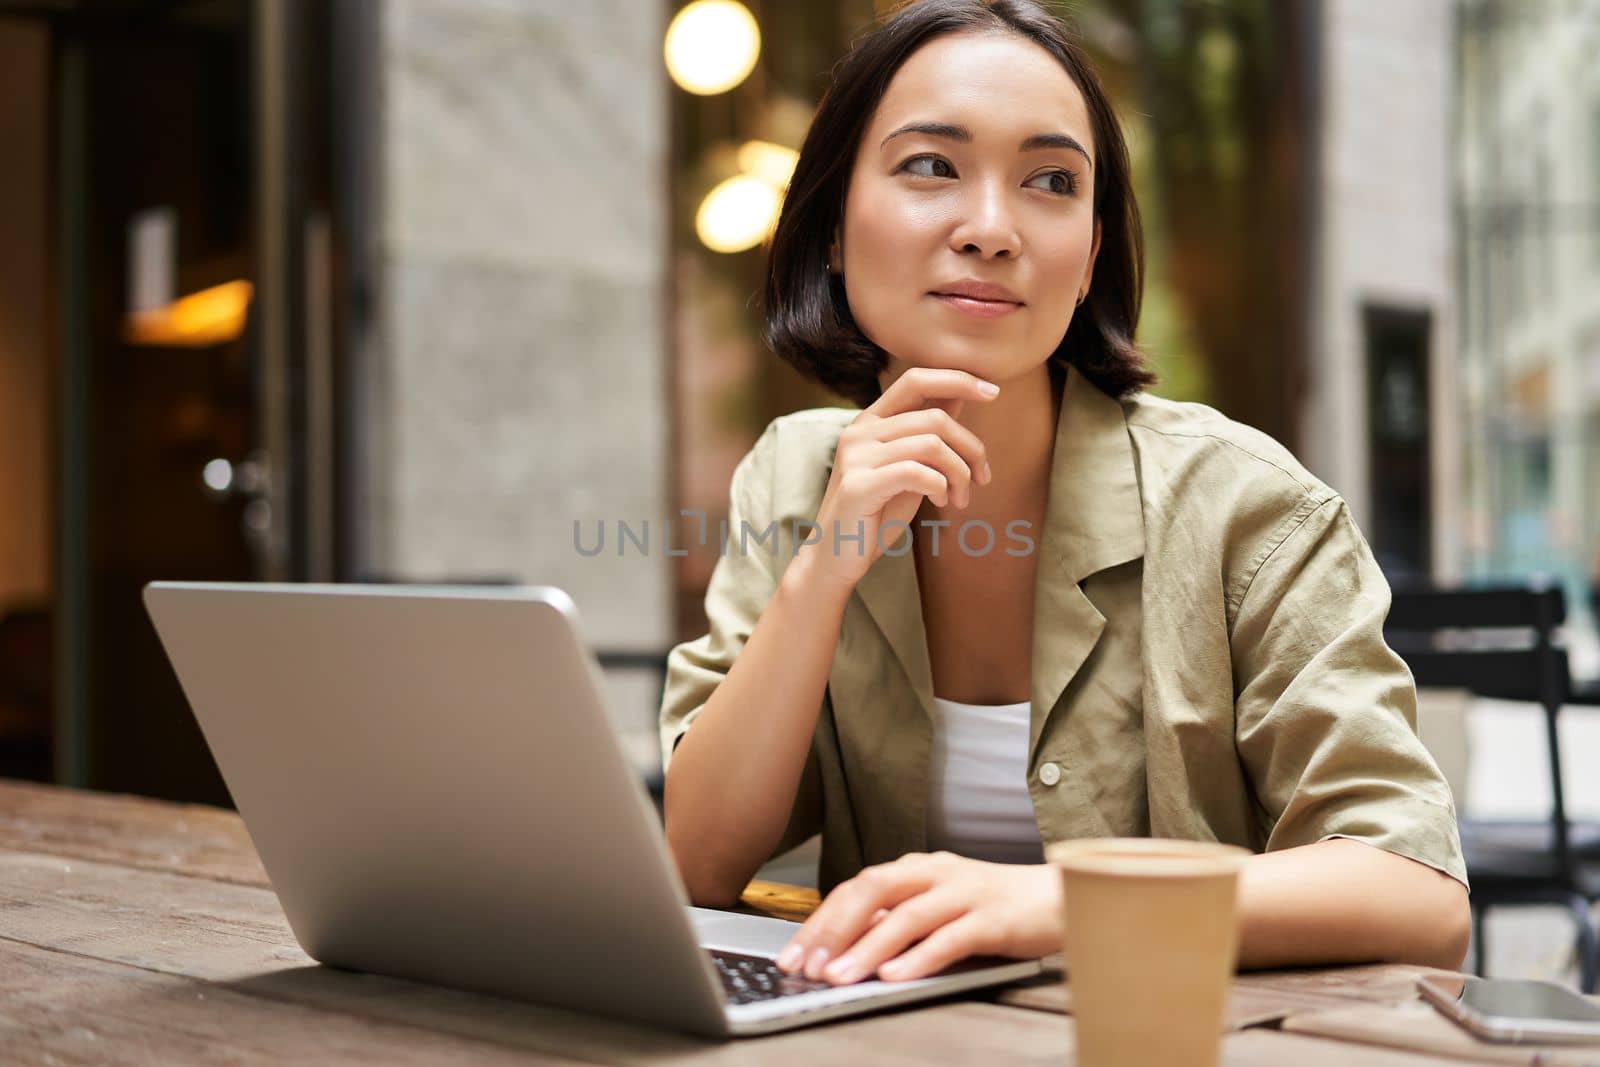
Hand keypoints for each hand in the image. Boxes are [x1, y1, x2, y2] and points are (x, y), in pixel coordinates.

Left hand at [774, 852, 1061, 984]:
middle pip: (872, 891)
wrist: (1059, 898)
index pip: (856, 887)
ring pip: (907, 917)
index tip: (793, 953)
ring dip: (867, 948)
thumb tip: (844, 945)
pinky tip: (895, 976)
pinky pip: (950, 938)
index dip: (821, 920)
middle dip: (834, 930)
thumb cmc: (993, 906)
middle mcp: (936, 873)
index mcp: (917, 868)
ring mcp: (965, 893)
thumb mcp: (938, 905)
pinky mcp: (994, 919)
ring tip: (840, 976)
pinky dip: (919, 958)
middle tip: (807, 965)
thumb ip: (897, 918)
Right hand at [795, 368, 996, 592]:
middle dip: (971, 447)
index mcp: (870, 421)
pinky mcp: (859, 485)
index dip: (958, 379)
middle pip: (935, 417)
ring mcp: (856, 457)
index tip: (993, 392)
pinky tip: (941, 501)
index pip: (916, 379)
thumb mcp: (908, 466)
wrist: (836, 558)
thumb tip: (960, 394)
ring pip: (932, 445)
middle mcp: (860, 431)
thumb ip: (927, 432)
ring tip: (961, 498)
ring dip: (960, 473)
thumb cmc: (876, 514)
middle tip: (982, 478)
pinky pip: (917, 472)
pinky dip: (940, 486)